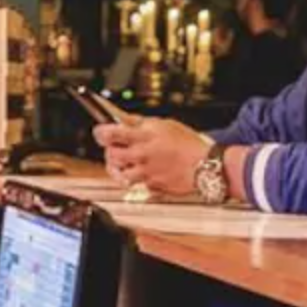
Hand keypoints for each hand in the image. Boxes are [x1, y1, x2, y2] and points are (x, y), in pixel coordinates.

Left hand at [94, 117, 209, 197]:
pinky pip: (136, 184)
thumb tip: (124, 120)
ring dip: (121, 169)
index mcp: (146, 135)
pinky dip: (136, 179)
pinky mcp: (152, 186)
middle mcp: (144, 154)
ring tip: (128, 163)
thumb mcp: (166, 124)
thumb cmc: (189, 144)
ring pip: (121, 173)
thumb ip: (142, 123)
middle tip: (115, 149)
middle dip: (110, 152)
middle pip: (112, 155)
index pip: (114, 133)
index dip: (101, 132)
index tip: (99, 132)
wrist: (207, 166)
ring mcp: (147, 172)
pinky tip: (143, 172)